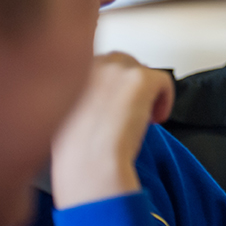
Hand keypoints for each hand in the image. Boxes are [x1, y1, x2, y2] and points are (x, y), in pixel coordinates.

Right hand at [51, 52, 174, 208]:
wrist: (88, 163)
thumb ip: (76, 99)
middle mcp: (92, 62)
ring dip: (145, 93)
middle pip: (122, 64)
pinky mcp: (140, 78)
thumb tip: (96, 102)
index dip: (111, 87)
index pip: (99, 66)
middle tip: (130, 112)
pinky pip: (164, 81)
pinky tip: (156, 119)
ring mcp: (116, 68)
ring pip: (142, 71)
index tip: (114, 105)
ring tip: (142, 118)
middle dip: (129, 87)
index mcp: (71, 70)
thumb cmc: (73, 151)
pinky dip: (165, 100)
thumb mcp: (61, 115)